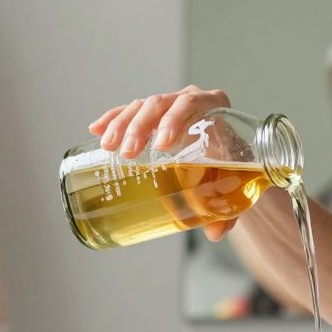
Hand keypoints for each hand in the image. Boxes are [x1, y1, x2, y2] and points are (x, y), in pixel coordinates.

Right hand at [87, 85, 237, 241]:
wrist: (232, 157)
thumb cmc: (235, 167)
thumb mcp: (236, 185)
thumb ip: (228, 210)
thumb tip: (215, 232)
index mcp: (215, 107)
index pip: (192, 104)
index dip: (174, 120)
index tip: (161, 144)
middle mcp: (190, 99)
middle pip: (161, 103)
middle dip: (140, 127)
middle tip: (129, 153)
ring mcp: (169, 104)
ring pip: (141, 106)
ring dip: (122, 125)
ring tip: (108, 147)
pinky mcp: (153, 114)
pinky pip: (129, 111)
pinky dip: (113, 120)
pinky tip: (96, 130)